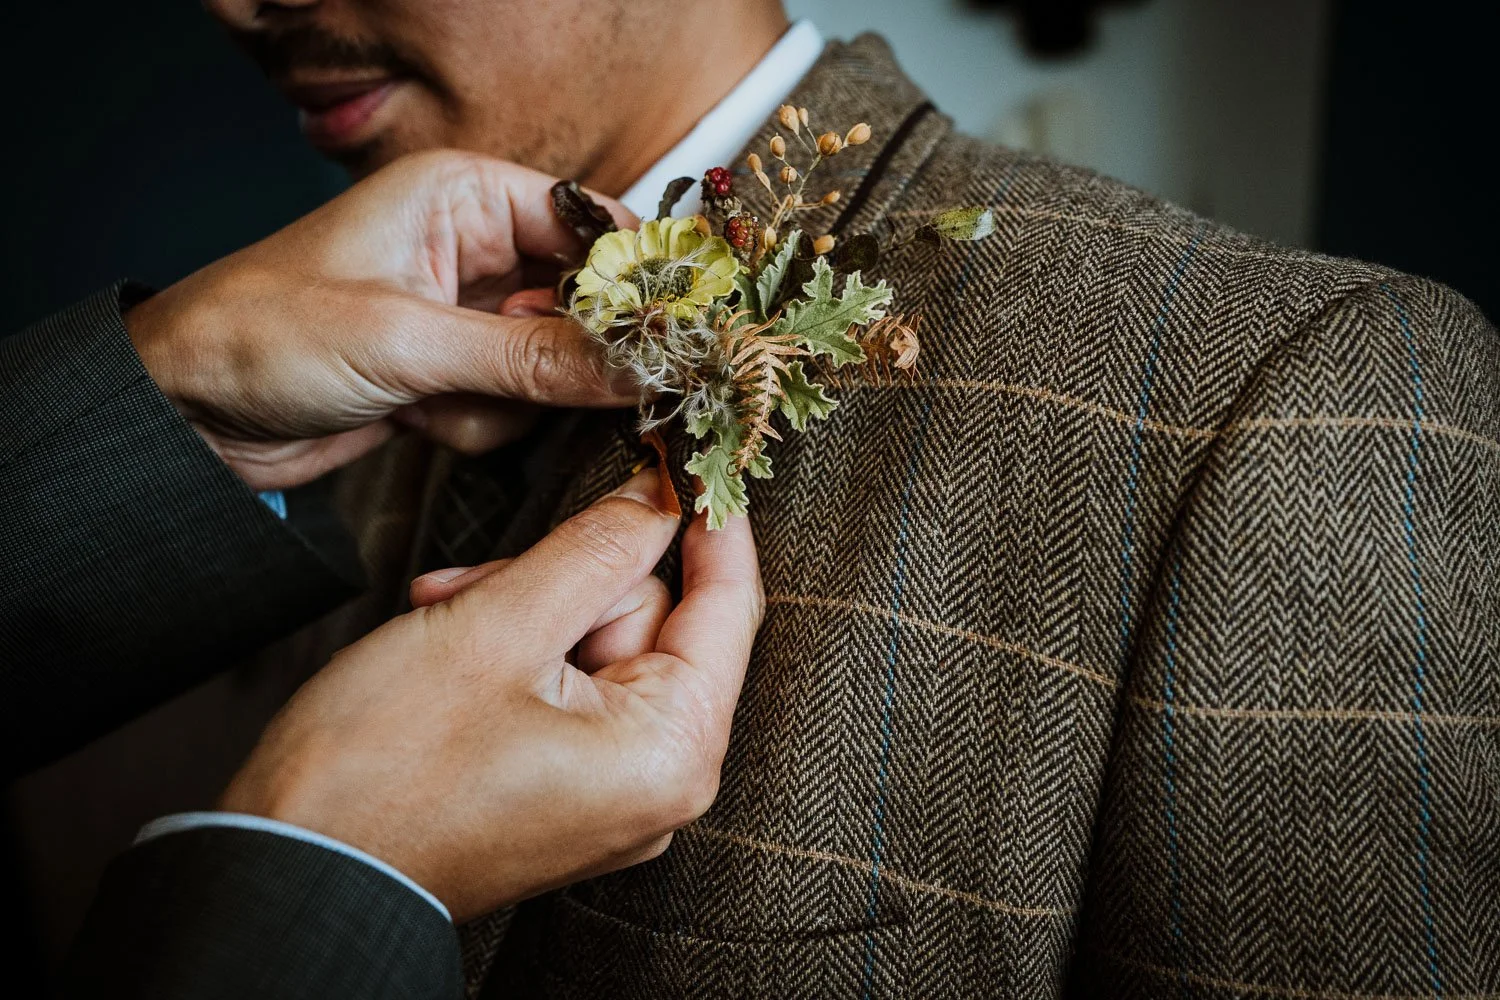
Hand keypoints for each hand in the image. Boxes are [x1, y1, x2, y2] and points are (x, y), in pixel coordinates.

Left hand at [124, 150, 634, 489]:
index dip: (635, 279)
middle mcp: (474, 249)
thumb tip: (641, 364)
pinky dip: (474, 427)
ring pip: (555, 369)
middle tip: (551, 390)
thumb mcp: (408, 340)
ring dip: (505, 402)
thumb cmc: (268, 336)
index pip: (589, 224)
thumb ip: (533, 357)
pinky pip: (514, 408)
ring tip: (430, 400)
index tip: (669, 336)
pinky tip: (412, 420)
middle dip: (568, 357)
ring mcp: (465, 318)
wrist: (186, 416)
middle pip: (583, 304)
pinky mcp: (452, 375)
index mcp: (463, 196)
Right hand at [221, 470, 762, 920]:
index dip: (707, 516)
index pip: (730, 603)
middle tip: (479, 579)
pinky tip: (449, 641)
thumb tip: (661, 494)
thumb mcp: (497, 627)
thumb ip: (596, 548)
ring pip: (600, 643)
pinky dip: (518, 652)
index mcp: (672, 750)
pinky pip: (572, 688)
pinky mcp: (570, 790)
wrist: (296, 869)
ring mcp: (615, 791)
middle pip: (653, 619)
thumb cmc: (383, 767)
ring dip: (526, 610)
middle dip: (566, 578)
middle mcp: (661, 781)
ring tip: (444, 614)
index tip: (687, 450)